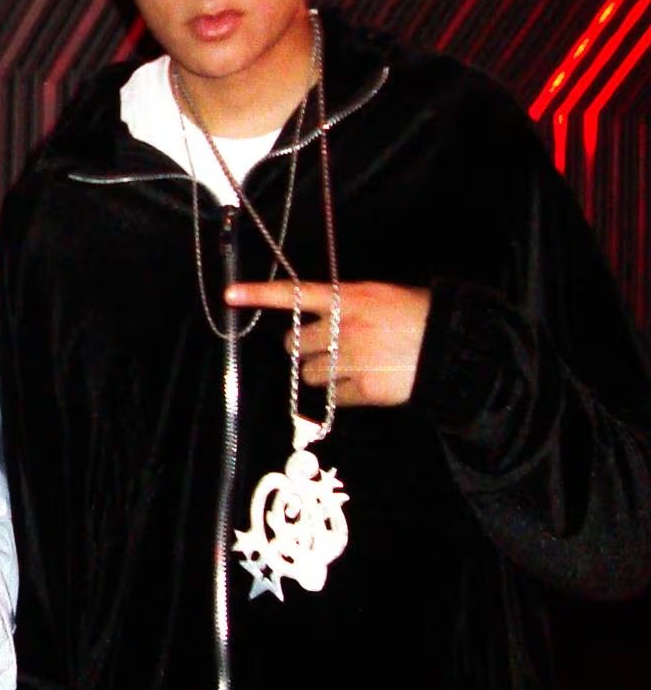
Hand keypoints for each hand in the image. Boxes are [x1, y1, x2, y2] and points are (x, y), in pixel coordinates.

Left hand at [227, 280, 432, 405]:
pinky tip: (365, 383)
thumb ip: (347, 303)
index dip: (258, 294)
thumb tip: (322, 314)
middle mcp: (344, 328)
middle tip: (326, 347)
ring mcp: (352, 360)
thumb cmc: (423, 316)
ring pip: (308, 373)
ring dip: (321, 372)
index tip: (229, 295)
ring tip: (349, 366)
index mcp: (349, 298)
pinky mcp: (364, 390)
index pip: (294, 293)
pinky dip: (344, 394)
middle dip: (304, 347)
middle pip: (294, 343)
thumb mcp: (384, 295)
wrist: (459, 350)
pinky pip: (334, 396)